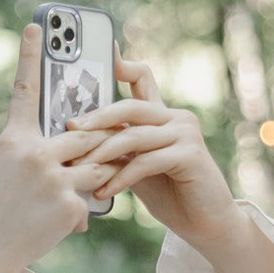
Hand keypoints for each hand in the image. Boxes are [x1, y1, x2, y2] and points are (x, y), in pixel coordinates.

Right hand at [0, 26, 107, 272]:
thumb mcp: (2, 173)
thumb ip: (33, 153)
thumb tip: (70, 148)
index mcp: (12, 141)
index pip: (25, 90)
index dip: (32, 56)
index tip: (38, 26)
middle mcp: (31, 153)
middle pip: (84, 133)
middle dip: (95, 146)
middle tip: (96, 152)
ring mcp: (51, 177)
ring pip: (98, 163)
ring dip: (98, 176)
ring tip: (77, 192)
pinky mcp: (67, 202)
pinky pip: (92, 197)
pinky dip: (83, 212)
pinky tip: (63, 227)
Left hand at [61, 57, 241, 240]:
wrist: (204, 221)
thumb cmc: (167, 192)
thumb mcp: (134, 164)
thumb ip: (115, 148)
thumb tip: (73, 139)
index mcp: (160, 115)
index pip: (141, 79)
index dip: (122, 63)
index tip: (102, 51)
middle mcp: (175, 118)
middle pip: (130, 106)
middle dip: (96, 118)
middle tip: (69, 129)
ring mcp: (185, 134)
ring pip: (133, 136)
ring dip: (101, 154)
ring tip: (78, 171)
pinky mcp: (190, 155)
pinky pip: (145, 162)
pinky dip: (119, 178)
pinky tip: (101, 190)